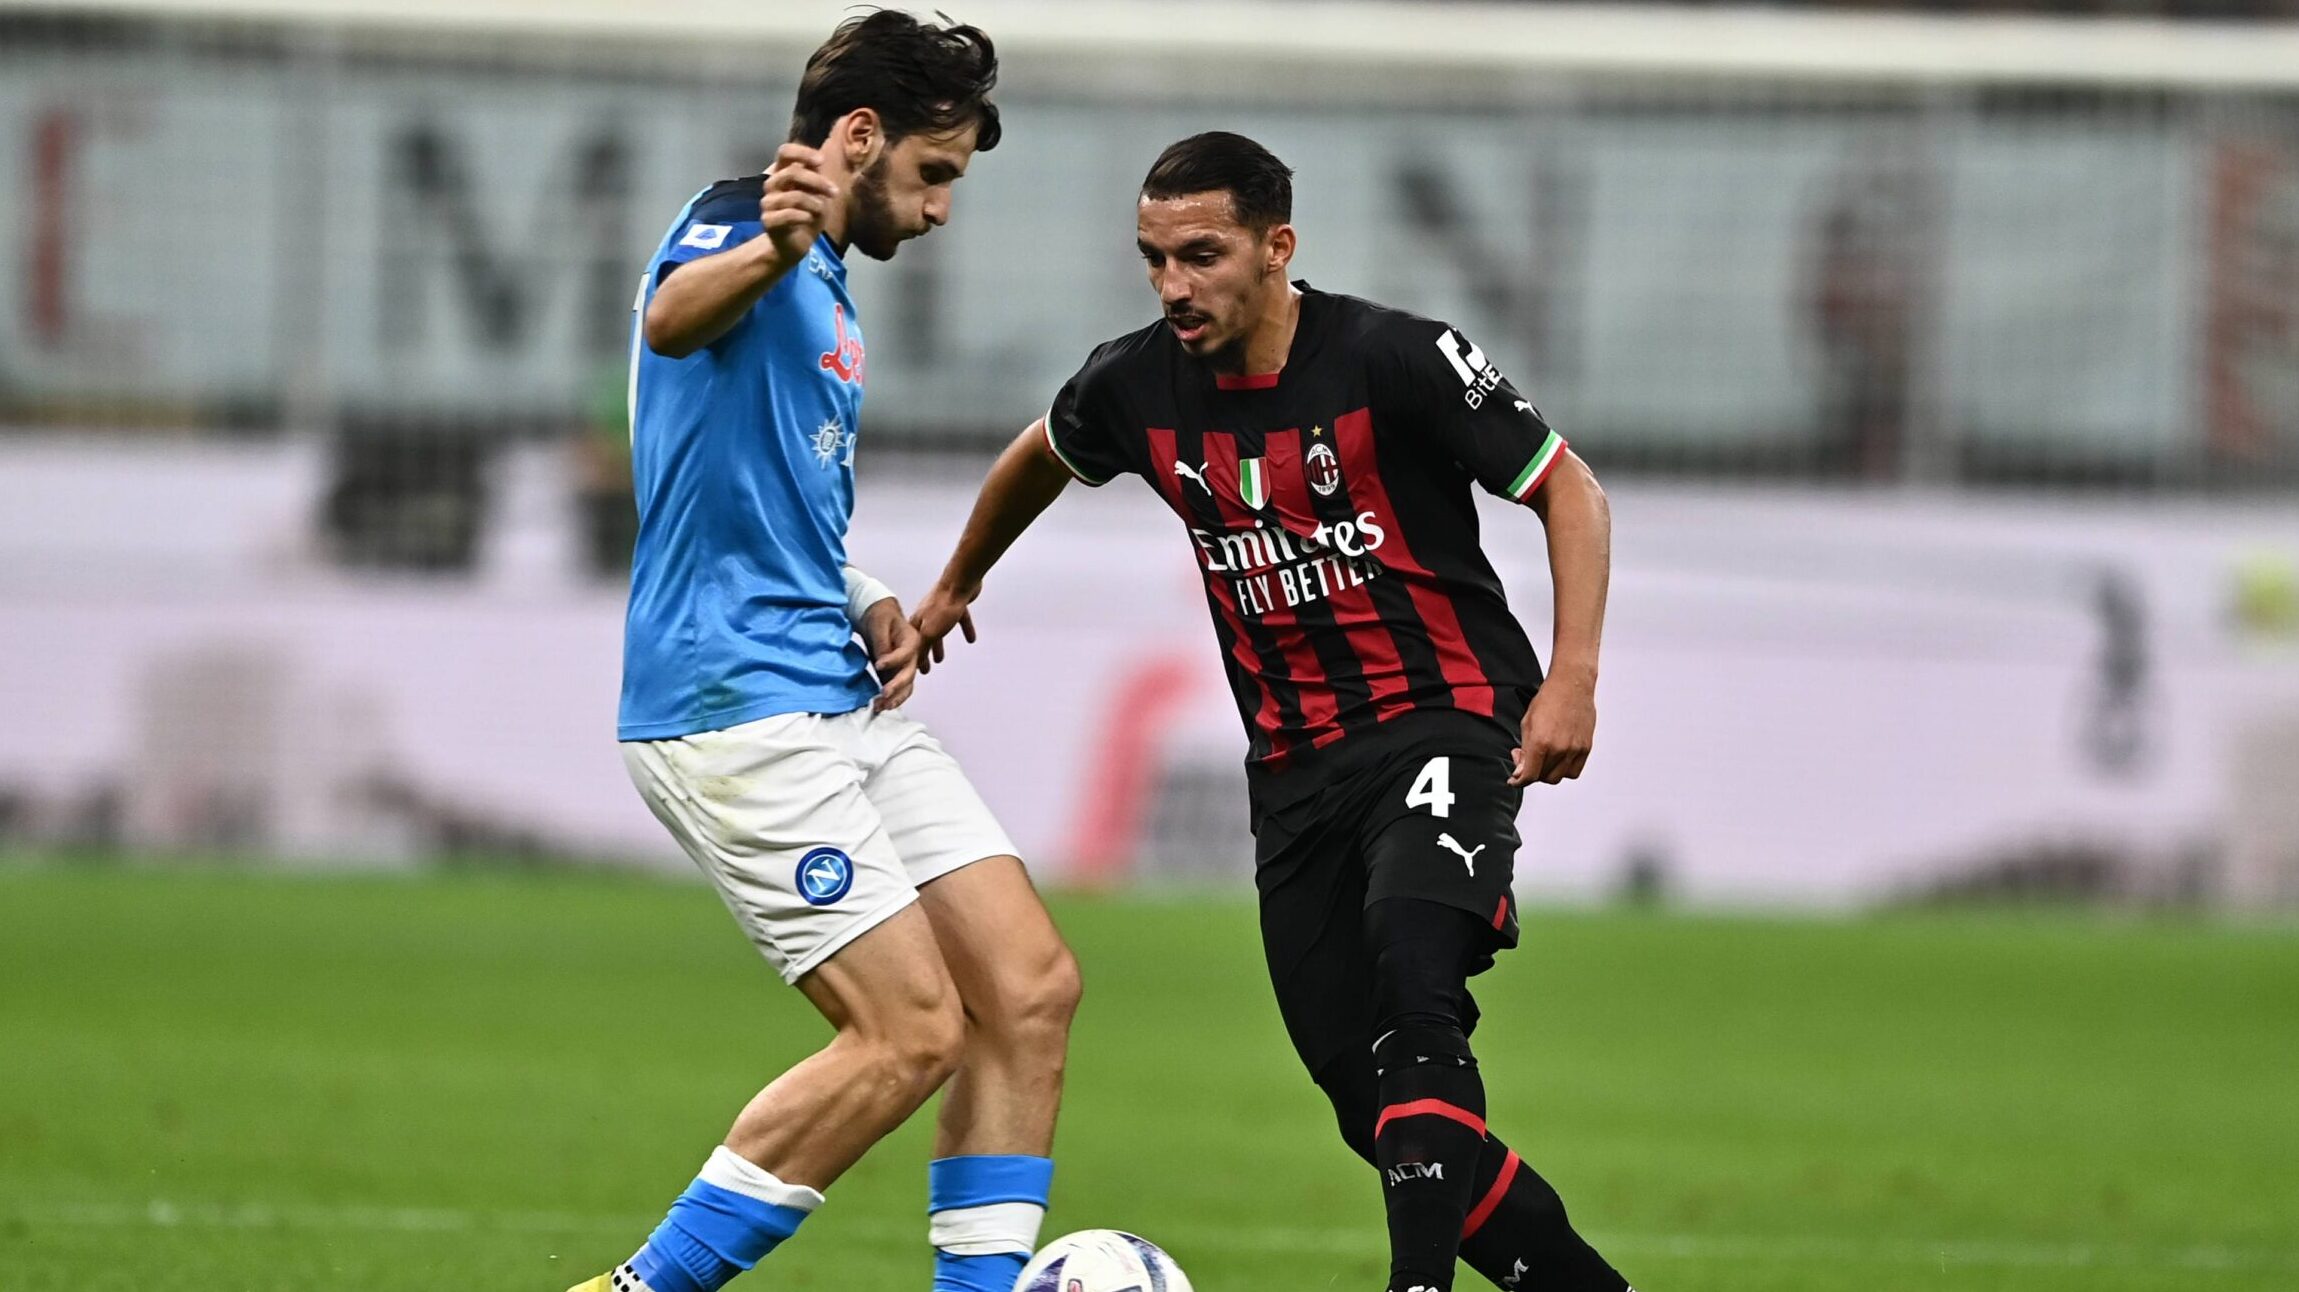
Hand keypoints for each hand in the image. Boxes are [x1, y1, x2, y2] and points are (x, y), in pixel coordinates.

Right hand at [760, 143, 837, 269]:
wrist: (793, 245)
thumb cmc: (806, 215)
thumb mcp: (817, 193)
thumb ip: (816, 177)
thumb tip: (820, 161)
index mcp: (782, 172)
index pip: (785, 152)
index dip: (802, 153)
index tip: (821, 161)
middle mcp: (772, 184)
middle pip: (791, 173)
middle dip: (817, 182)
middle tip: (834, 192)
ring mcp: (767, 202)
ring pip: (793, 196)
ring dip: (814, 203)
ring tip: (821, 210)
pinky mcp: (768, 221)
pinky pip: (789, 215)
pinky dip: (805, 217)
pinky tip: (810, 220)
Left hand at [859, 598, 920, 711]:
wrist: (879, 616)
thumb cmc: (880, 616)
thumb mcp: (880, 622)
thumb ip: (882, 642)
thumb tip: (881, 663)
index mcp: (912, 640)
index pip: (907, 653)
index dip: (894, 660)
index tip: (878, 664)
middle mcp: (913, 656)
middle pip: (910, 673)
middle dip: (898, 686)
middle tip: (884, 693)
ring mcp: (905, 667)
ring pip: (906, 686)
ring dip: (895, 698)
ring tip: (880, 706)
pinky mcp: (896, 674)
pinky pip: (898, 690)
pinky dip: (891, 700)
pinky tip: (879, 706)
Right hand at [910, 579, 979, 675]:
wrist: (960, 582)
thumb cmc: (943, 607)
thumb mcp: (930, 633)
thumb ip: (922, 647)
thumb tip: (912, 663)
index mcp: (917, 621)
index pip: (911, 643)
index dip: (912, 658)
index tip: (912, 670)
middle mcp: (926, 614)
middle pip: (923, 638)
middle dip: (923, 653)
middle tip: (925, 668)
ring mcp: (942, 608)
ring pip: (939, 630)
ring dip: (939, 644)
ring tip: (941, 659)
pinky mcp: (958, 604)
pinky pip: (960, 620)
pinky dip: (964, 630)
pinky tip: (971, 640)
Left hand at [1511, 672, 1594, 786]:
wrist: (1571, 685)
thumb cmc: (1549, 699)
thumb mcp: (1527, 724)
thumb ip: (1524, 750)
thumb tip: (1521, 772)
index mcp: (1541, 742)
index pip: (1529, 775)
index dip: (1519, 781)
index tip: (1514, 780)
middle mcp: (1559, 749)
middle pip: (1543, 778)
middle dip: (1532, 773)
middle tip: (1527, 760)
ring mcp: (1575, 749)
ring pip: (1559, 777)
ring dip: (1547, 773)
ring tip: (1543, 758)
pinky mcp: (1586, 748)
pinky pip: (1574, 771)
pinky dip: (1564, 770)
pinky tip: (1557, 759)